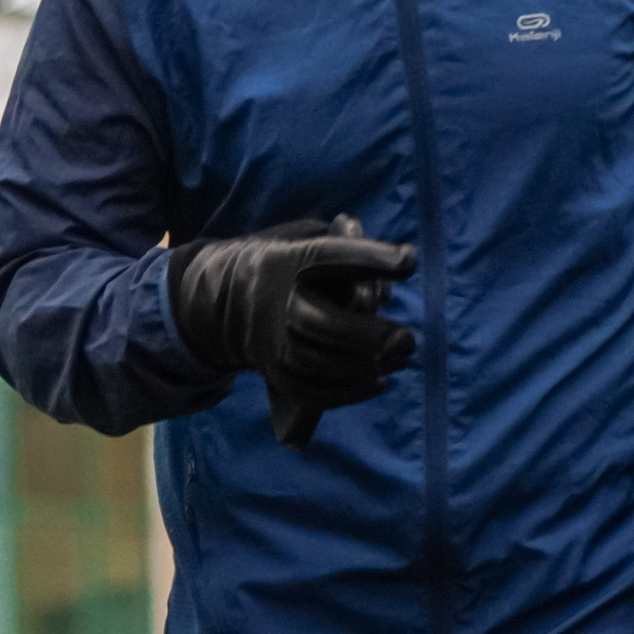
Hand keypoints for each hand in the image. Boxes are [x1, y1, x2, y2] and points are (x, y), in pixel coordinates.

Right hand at [168, 214, 416, 449]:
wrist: (224, 300)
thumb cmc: (284, 267)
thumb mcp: (306, 242)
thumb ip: (347, 248)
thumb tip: (398, 265)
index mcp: (287, 260)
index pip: (330, 256)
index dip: (370, 257)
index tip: (408, 260)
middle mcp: (277, 302)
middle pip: (322, 323)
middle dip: (369, 335)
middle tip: (406, 339)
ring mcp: (273, 343)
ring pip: (321, 363)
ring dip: (366, 365)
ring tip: (398, 358)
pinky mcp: (276, 374)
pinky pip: (315, 391)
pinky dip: (350, 390)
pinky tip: (377, 380)